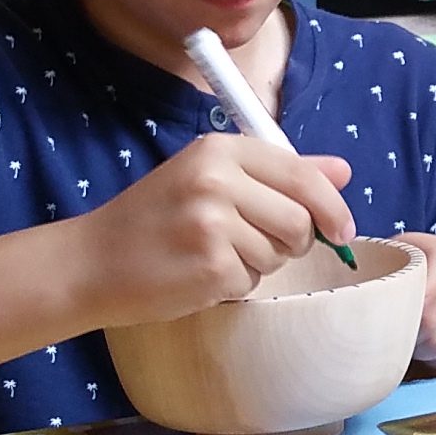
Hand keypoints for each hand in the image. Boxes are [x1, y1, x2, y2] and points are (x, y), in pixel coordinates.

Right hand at [71, 134, 358, 328]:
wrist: (91, 263)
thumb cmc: (155, 219)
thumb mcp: (211, 178)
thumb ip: (280, 173)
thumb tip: (343, 170)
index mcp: (219, 150)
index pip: (302, 176)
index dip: (331, 206)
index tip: (342, 229)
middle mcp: (217, 180)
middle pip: (300, 220)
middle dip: (293, 242)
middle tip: (256, 243)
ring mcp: (212, 224)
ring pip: (280, 254)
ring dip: (260, 263)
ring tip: (216, 253)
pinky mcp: (209, 266)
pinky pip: (253, 281)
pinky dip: (235, 284)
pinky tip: (201, 274)